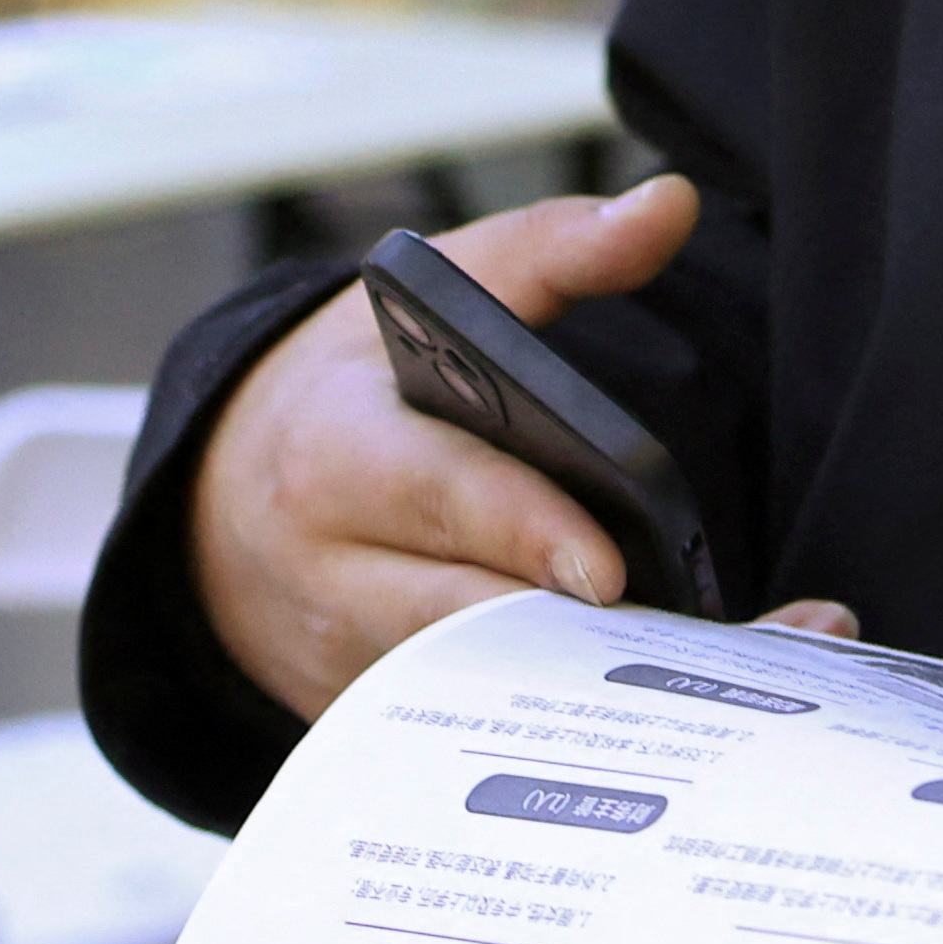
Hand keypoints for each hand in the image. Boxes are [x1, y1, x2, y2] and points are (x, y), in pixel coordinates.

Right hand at [193, 181, 850, 718]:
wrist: (222, 499)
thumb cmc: (352, 386)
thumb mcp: (428, 293)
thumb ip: (554, 250)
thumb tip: (669, 208)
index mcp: (336, 453)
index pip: (434, 496)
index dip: (520, 532)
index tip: (604, 565)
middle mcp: (334, 573)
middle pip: (467, 619)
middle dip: (579, 641)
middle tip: (698, 657)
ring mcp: (353, 663)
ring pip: (483, 696)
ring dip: (594, 699)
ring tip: (720, 695)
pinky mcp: (384, 722)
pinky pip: (483, 736)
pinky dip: (570, 733)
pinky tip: (673, 726)